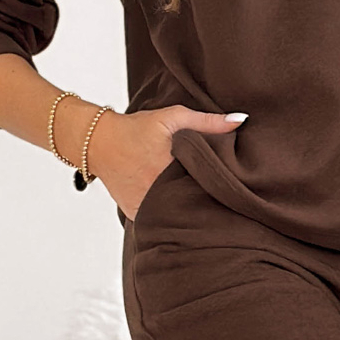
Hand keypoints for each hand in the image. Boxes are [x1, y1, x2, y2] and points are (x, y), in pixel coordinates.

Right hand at [68, 100, 246, 219]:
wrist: (99, 143)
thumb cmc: (138, 129)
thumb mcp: (174, 117)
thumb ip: (208, 121)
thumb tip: (240, 121)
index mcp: (173, 168)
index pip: (210, 185)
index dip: (224, 186)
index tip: (238, 188)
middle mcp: (160, 192)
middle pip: (196, 204)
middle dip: (211, 203)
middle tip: (227, 201)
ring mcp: (147, 207)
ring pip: (179, 217)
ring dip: (191, 213)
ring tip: (207, 211)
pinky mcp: (138, 216)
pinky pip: (160, 222)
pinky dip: (170, 218)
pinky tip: (182, 215)